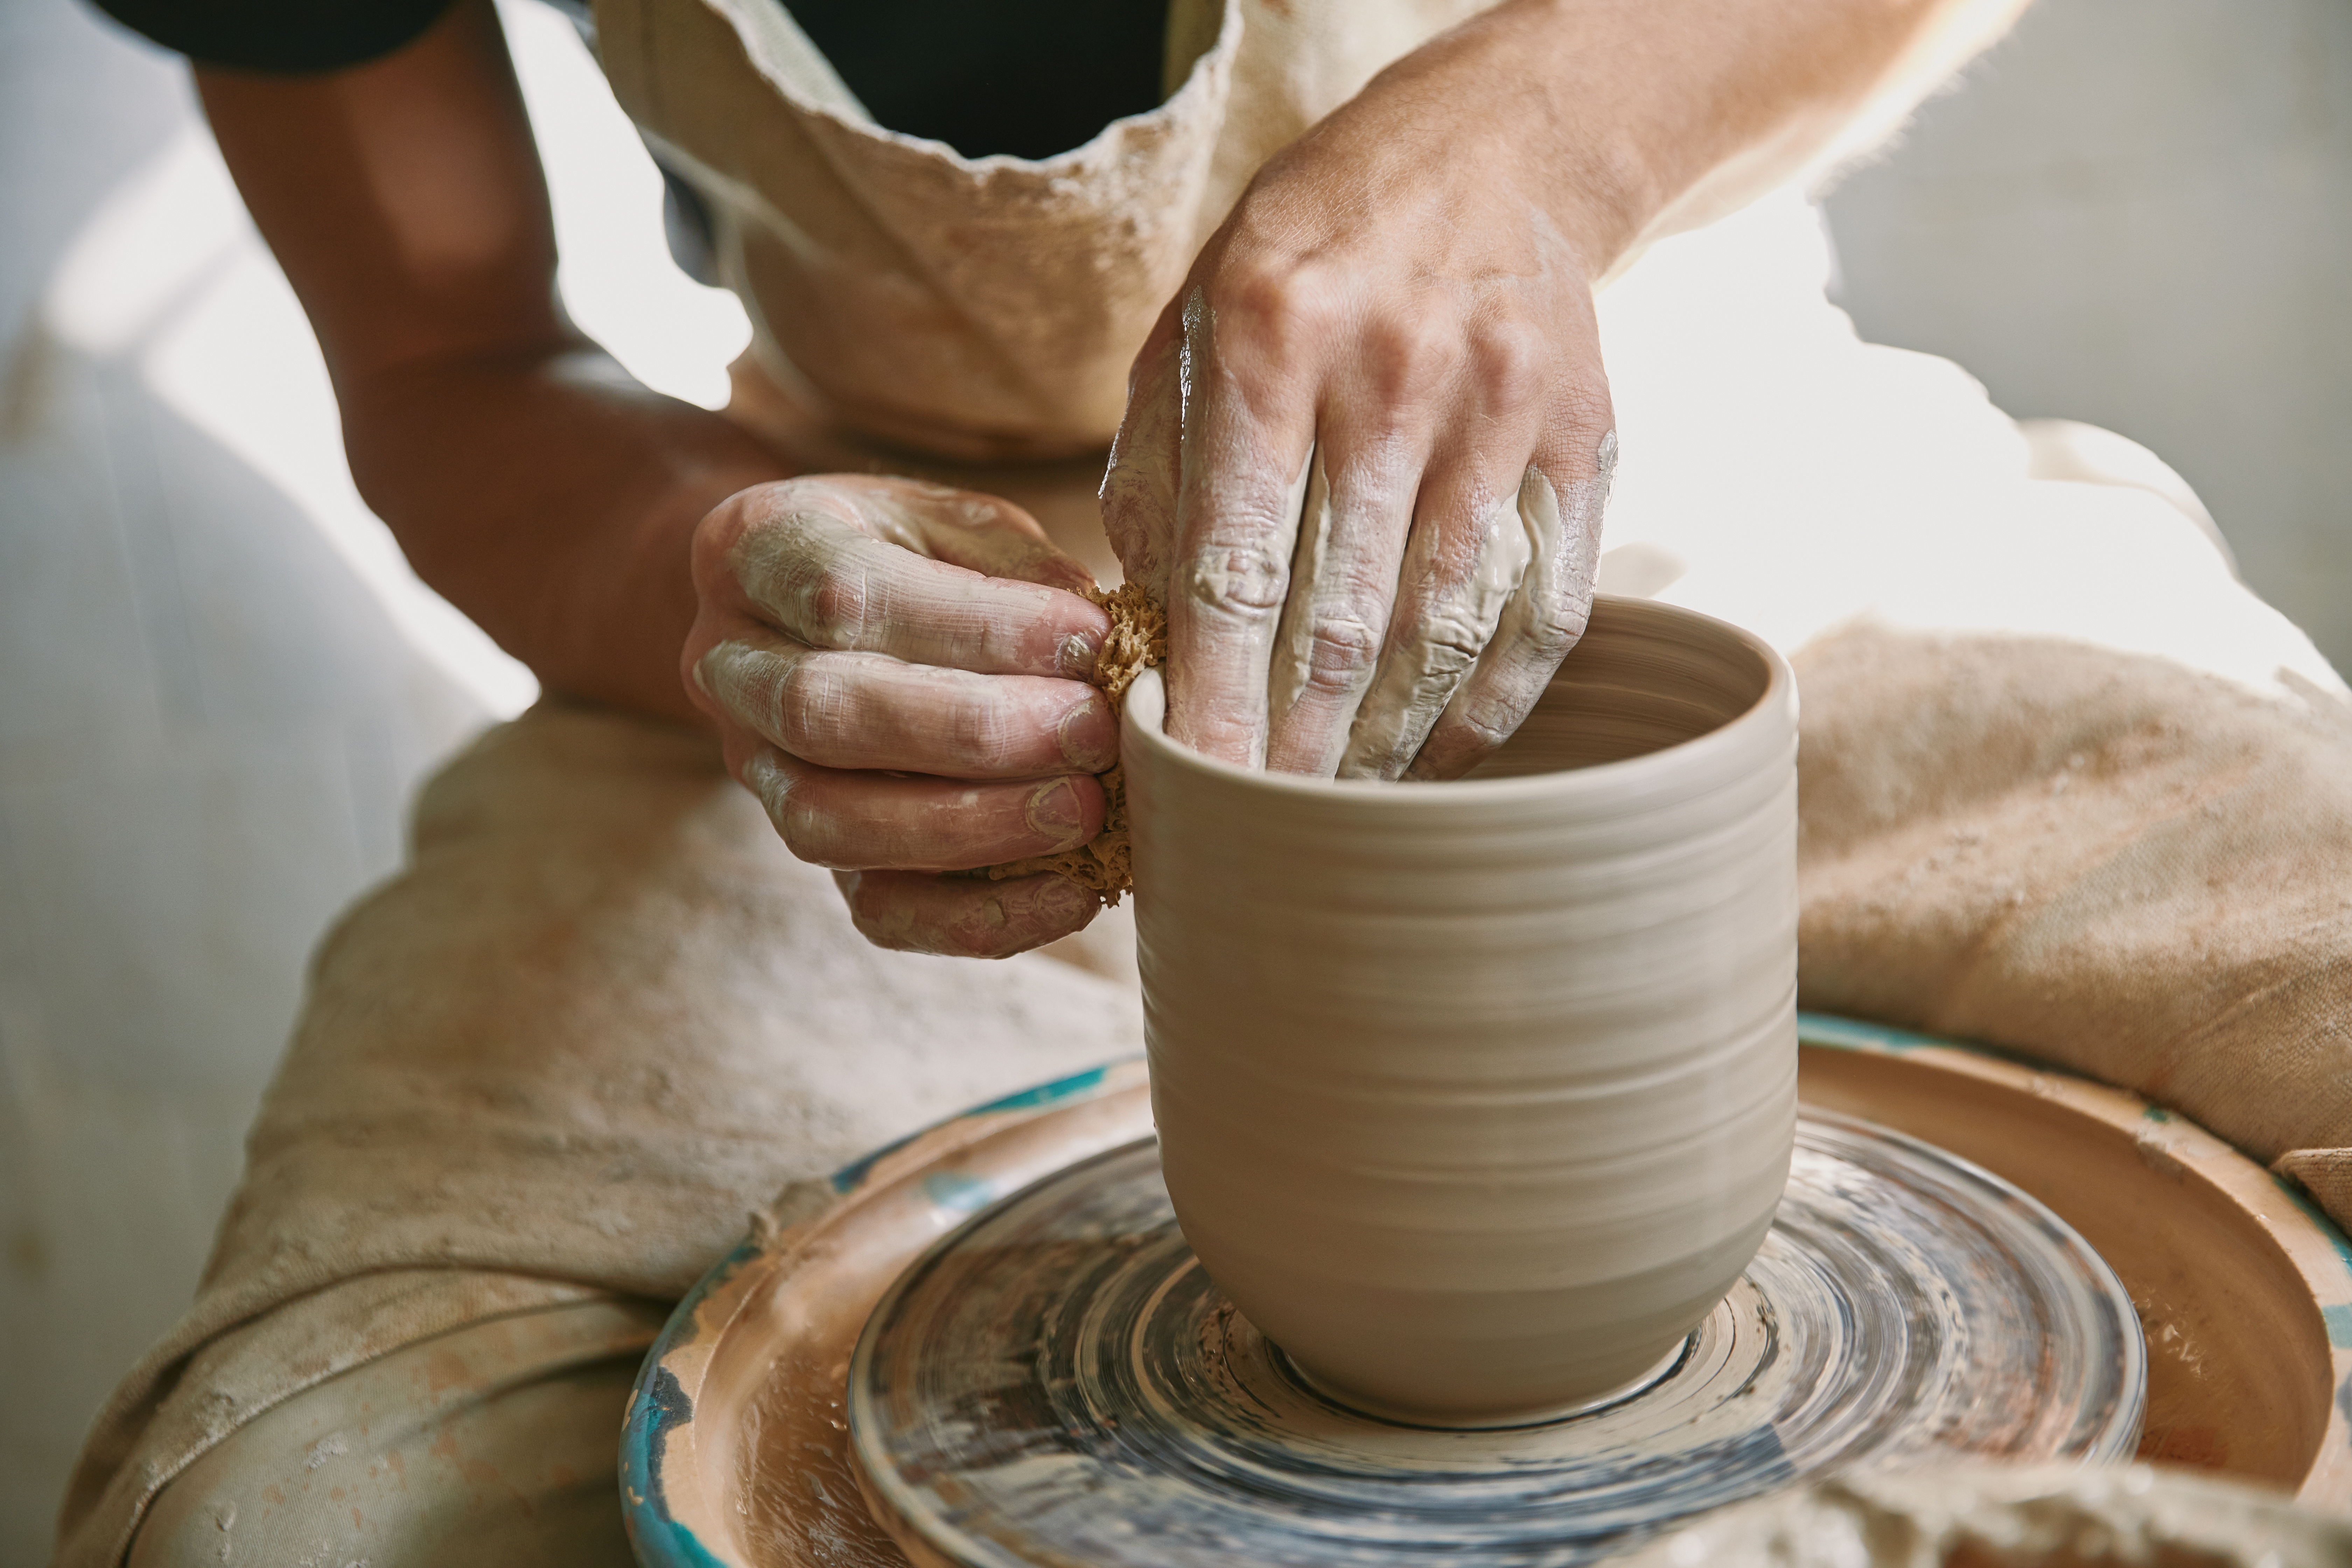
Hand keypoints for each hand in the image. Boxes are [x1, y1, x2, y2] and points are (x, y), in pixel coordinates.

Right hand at [684, 475, 1116, 957]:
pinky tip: (1069, 894)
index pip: (847, 596)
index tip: (1088, 638)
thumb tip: (1096, 642)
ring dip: (971, 827)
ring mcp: (753, 767)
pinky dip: (975, 918)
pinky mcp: (805, 846)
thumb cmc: (902, 547)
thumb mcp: (953, 519)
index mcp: (756, 549)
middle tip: (1091, 732)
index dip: (976, 628)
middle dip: (971, 733)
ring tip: (1084, 810)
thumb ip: (1014, 567)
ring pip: (831, 823)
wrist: (805, 598)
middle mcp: (728, 664)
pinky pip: (874, 907)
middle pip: (824, 715)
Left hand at [1101, 13, 1618, 780]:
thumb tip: (1140, 631)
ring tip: (1337, 813)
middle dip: (1293, 748)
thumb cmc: (1309, 257)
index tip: (1188, 793)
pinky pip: (1541, 609)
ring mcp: (1502, 407)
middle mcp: (1390, 371)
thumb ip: (1156, 472)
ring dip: (1385, 743)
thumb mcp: (1193, 324)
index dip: (1213, 700)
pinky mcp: (1586, 438)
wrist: (1492, 152)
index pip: (1232, 567)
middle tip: (1259, 830)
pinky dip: (1490, 703)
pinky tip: (1437, 757)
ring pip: (1442, 628)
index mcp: (1268, 336)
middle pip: (1338, 618)